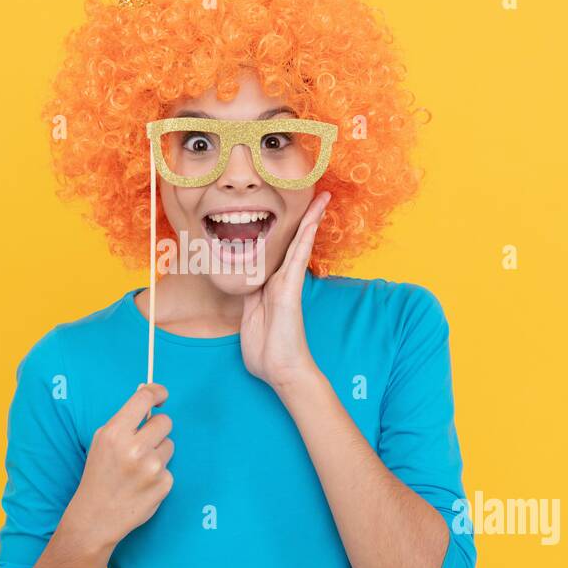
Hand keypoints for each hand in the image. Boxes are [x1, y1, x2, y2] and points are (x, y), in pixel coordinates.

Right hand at [67, 383, 174, 549]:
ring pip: (169, 445)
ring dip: (158, 453)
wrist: (96, 517)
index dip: (156, 392)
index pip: (144, 399)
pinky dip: (159, 475)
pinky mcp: (164, 484)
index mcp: (115, 433)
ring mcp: (152, 467)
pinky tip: (142, 485)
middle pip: (165, 421)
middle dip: (157, 429)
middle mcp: (135, 448)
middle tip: (143, 443)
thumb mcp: (101, 442)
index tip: (162, 395)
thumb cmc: (99, 475)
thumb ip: (124, 420)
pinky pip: (169, 468)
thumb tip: (147, 393)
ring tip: (138, 469)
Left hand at [239, 191, 330, 391]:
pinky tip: (311, 222)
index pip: (277, 252)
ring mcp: (288, 285)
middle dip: (304, 219)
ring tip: (321, 199)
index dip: (283, 232)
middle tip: (316, 196)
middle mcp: (281, 282)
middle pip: (294, 243)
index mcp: (270, 287)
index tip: (287, 213)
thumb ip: (249, 298)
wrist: (281, 372)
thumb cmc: (267, 352)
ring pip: (299, 245)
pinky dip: (305, 239)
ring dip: (310, 221)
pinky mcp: (290, 291)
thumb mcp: (249, 318)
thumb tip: (246, 283)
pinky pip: (298, 259)